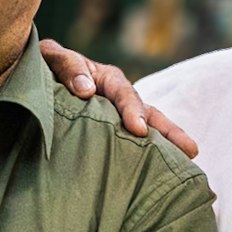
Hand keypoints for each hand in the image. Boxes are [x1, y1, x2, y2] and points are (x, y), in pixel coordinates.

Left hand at [38, 39, 198, 158]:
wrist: (39, 80)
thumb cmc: (47, 67)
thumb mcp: (54, 59)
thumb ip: (68, 67)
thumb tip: (86, 90)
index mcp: (108, 79)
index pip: (125, 94)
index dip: (132, 110)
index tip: (138, 129)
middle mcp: (121, 98)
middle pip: (149, 113)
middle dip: (168, 131)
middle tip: (188, 149)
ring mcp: (121, 117)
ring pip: (150, 128)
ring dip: (171, 142)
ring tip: (193, 157)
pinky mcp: (116, 135)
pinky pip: (135, 144)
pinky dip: (151, 155)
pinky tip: (167, 172)